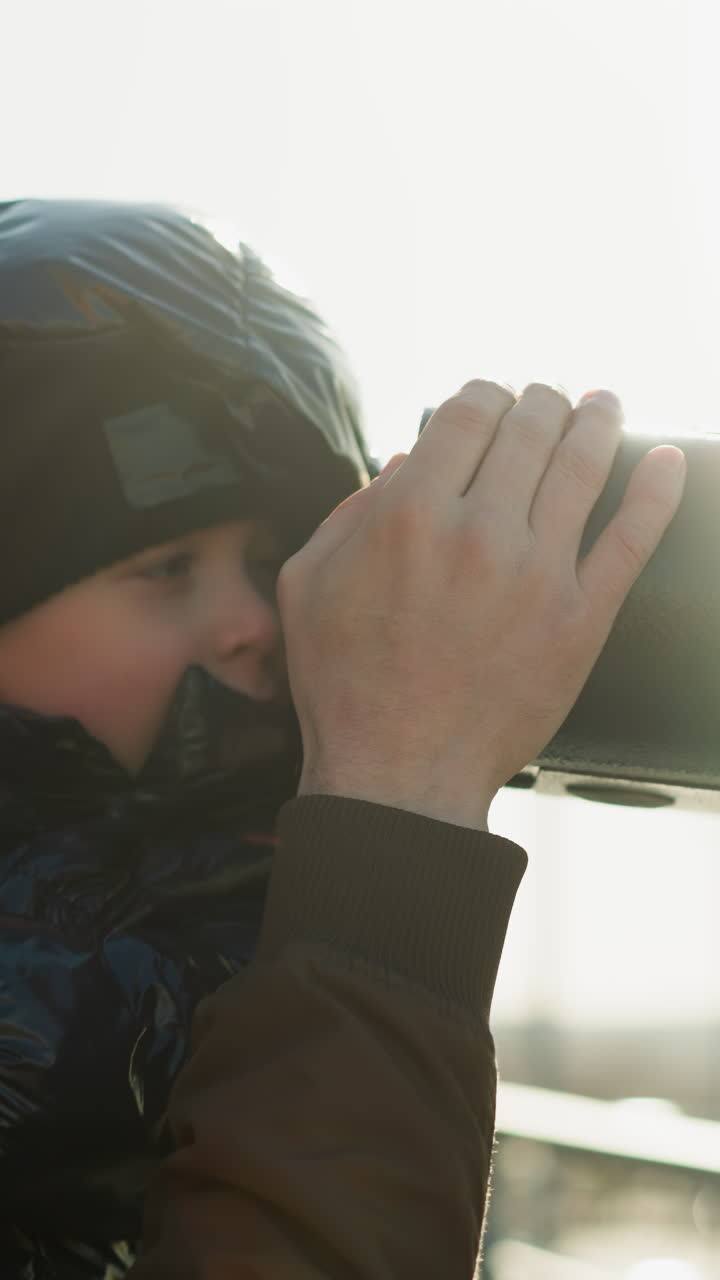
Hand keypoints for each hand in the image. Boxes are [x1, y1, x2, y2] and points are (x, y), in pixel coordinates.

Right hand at [277, 382, 685, 828]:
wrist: (399, 773)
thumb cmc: (344, 684)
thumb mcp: (309, 583)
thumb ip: (349, 510)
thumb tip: (406, 459)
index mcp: (410, 515)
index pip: (467, 413)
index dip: (483, 392)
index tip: (490, 397)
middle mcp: (479, 532)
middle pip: (530, 428)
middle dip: (541, 399)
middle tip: (548, 398)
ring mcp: (538, 574)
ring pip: (583, 466)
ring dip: (598, 421)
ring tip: (604, 404)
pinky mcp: (581, 619)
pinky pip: (632, 538)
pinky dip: (657, 490)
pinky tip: (666, 460)